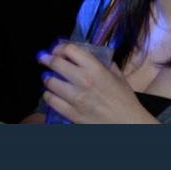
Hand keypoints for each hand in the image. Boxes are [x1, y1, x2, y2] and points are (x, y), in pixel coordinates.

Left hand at [38, 43, 158, 123]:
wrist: (126, 123)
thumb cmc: (125, 100)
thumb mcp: (118, 76)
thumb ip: (107, 65)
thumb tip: (97, 57)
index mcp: (95, 69)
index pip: (70, 50)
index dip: (61, 47)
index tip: (57, 49)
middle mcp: (82, 80)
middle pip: (56, 63)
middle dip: (46, 59)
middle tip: (44, 59)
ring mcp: (75, 98)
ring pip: (50, 82)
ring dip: (47, 78)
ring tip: (48, 78)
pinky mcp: (70, 113)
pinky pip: (51, 101)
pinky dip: (49, 95)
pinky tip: (51, 94)